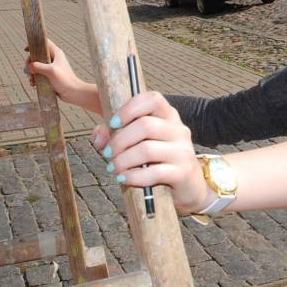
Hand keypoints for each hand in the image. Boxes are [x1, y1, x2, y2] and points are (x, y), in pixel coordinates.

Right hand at [25, 39, 79, 99]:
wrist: (73, 93)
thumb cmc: (65, 80)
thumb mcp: (51, 71)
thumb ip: (39, 66)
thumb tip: (30, 66)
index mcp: (56, 53)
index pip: (44, 43)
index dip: (34, 45)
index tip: (26, 50)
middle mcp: (54, 59)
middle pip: (37, 56)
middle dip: (30, 63)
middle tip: (27, 70)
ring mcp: (52, 68)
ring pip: (37, 66)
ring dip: (32, 73)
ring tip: (31, 80)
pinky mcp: (51, 76)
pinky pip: (39, 74)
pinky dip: (35, 78)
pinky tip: (34, 84)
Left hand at [94, 92, 208, 213]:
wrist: (189, 187)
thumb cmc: (159, 162)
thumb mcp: (140, 143)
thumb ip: (116, 134)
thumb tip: (98, 138)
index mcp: (169, 116)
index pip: (153, 99)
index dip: (129, 108)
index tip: (114, 123)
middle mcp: (178, 130)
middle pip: (145, 125)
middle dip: (119, 140)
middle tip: (108, 153)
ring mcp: (182, 151)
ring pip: (147, 149)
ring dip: (123, 160)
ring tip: (114, 168)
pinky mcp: (182, 172)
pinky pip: (154, 172)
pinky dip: (133, 176)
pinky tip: (124, 179)